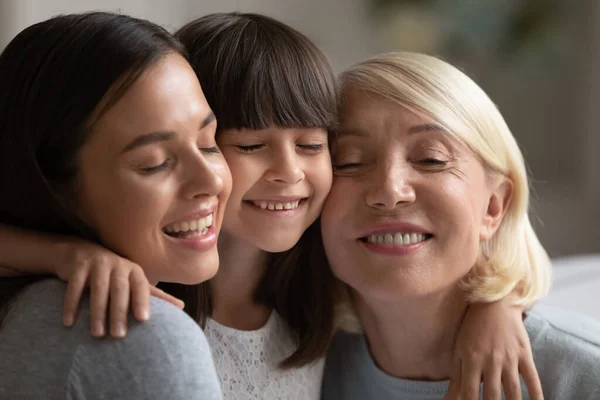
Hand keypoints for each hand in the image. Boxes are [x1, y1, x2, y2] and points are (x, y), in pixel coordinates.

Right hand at [57, 239, 183, 337]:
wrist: (81, 252)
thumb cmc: (114, 273)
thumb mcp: (134, 281)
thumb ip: (155, 295)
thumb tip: (182, 307)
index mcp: (134, 271)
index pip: (141, 286)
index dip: (143, 301)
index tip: (144, 320)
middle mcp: (118, 265)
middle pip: (120, 290)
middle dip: (119, 312)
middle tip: (118, 335)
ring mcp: (97, 263)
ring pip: (98, 289)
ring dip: (97, 312)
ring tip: (97, 333)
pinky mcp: (78, 266)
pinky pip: (74, 287)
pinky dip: (72, 304)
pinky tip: (69, 322)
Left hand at [444, 300, 542, 399]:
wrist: (494, 302)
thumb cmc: (472, 327)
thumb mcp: (459, 349)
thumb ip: (455, 376)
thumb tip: (447, 399)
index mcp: (471, 360)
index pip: (470, 393)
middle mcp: (490, 361)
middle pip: (492, 395)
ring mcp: (509, 358)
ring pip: (513, 390)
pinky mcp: (524, 354)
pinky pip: (532, 378)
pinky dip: (536, 394)